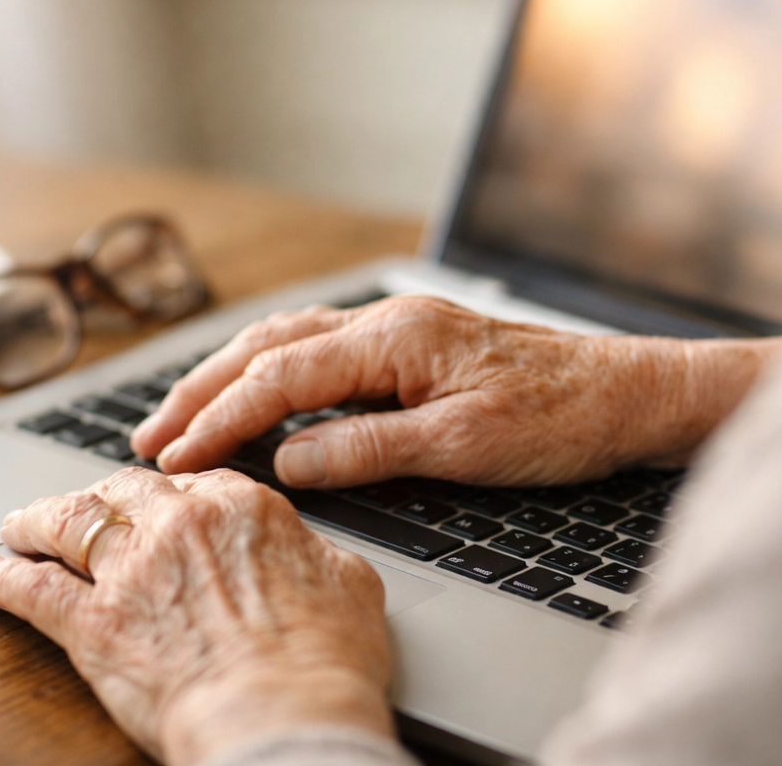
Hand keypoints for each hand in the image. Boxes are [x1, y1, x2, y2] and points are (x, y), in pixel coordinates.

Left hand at [0, 467, 392, 765]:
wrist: (283, 721)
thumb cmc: (324, 664)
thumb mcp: (349, 583)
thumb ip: (311, 550)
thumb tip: (304, 549)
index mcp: (240, 506)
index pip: (190, 480)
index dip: (169, 494)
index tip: (158, 505)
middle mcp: (176, 524)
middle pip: (120, 490)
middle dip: (100, 495)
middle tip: (86, 505)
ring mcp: (128, 572)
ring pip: (66, 524)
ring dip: (37, 520)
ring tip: (19, 524)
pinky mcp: (91, 626)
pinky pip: (33, 589)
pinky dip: (8, 577)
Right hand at [130, 295, 781, 487]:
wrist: (630, 394)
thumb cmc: (561, 417)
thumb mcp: (463, 446)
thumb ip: (369, 450)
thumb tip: (286, 461)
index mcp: (396, 338)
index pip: (281, 376)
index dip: (220, 418)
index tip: (174, 457)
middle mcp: (390, 321)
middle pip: (269, 347)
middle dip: (203, 390)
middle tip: (151, 436)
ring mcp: (402, 328)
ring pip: (290, 342)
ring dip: (231, 377)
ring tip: (183, 416)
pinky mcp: (415, 345)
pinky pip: (321, 349)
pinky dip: (272, 372)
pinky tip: (259, 394)